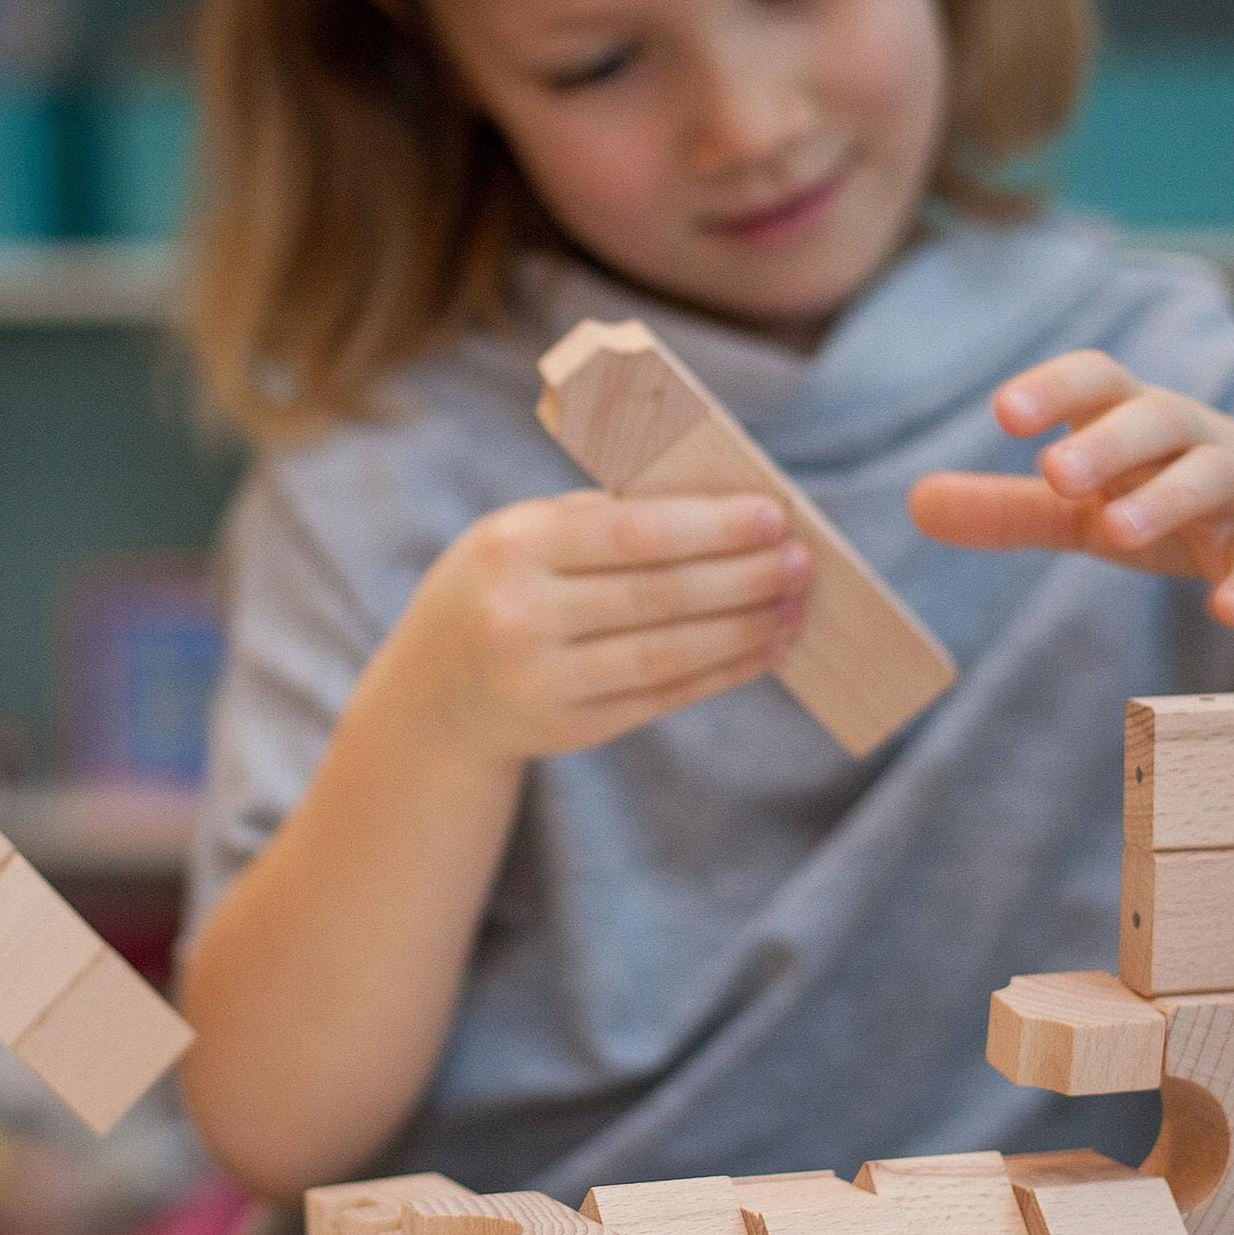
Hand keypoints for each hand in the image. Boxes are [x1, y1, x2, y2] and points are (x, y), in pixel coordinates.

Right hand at [377, 491, 809, 760]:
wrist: (432, 694)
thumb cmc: (501, 587)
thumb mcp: (524, 535)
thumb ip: (606, 517)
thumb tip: (726, 506)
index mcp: (514, 545)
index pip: (632, 533)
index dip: (711, 527)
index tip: (774, 516)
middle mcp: (522, 616)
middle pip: (658, 595)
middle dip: (742, 577)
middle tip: (801, 561)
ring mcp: (543, 680)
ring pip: (667, 653)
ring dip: (743, 629)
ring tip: (793, 606)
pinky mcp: (570, 728)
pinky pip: (662, 697)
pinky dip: (722, 672)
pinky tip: (764, 650)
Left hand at [907, 350, 1233, 627]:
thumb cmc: (1170, 499)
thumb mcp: (1086, 507)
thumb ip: (1008, 506)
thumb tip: (915, 502)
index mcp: (1134, 420)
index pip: (1099, 380)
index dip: (1055, 388)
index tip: (1003, 411)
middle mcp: (1191, 440)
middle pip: (1157, 420)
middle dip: (1107, 442)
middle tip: (1053, 470)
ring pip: (1211, 478)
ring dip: (1166, 501)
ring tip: (1116, 532)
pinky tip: (1226, 611)